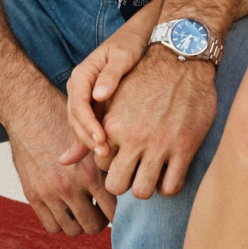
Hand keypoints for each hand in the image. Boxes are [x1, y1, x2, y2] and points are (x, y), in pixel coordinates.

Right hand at [6, 85, 116, 235]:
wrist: (29, 110)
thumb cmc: (67, 119)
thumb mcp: (91, 135)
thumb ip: (106, 160)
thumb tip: (127, 179)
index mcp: (89, 171)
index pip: (113, 211)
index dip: (117, 210)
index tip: (116, 203)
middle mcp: (70, 186)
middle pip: (94, 225)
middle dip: (100, 219)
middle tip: (100, 209)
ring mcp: (49, 193)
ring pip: (73, 230)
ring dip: (80, 222)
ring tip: (83, 207)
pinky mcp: (32, 195)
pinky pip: (52, 226)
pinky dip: (61, 222)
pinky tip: (66, 207)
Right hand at [61, 1, 159, 165]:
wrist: (137, 36)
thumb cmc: (130, 43)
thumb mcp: (123, 55)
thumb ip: (110, 74)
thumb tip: (97, 96)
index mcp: (82, 75)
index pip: (79, 105)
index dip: (88, 125)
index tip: (102, 140)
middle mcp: (80, 87)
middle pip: (76, 118)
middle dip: (87, 138)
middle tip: (105, 154)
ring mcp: (86, 97)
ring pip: (80, 124)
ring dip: (88, 142)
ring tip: (105, 158)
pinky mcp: (95, 104)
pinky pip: (88, 124)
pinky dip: (86, 140)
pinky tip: (78, 160)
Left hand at [98, 45, 216, 199]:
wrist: (183, 57)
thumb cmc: (148, 73)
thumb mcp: (116, 95)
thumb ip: (95, 125)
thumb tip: (62, 160)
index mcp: (113, 124)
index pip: (100, 163)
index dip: (110, 163)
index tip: (120, 156)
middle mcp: (133, 137)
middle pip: (116, 184)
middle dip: (123, 181)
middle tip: (133, 171)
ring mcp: (160, 145)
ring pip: (142, 191)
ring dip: (145, 186)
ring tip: (150, 173)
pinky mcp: (185, 148)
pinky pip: (170, 187)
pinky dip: (168, 186)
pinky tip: (169, 173)